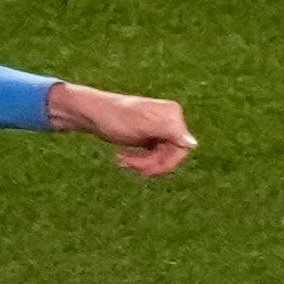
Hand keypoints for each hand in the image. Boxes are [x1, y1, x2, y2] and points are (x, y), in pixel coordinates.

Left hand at [48, 82, 194, 176]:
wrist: (91, 114)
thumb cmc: (114, 117)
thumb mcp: (142, 125)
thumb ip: (168, 131)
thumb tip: (192, 144)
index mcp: (172, 114)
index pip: (182, 147)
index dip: (167, 162)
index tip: (147, 170)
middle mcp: (170, 120)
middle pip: (172, 154)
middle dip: (152, 163)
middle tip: (130, 166)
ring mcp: (160, 128)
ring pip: (161, 156)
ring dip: (143, 163)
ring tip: (122, 161)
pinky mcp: (150, 136)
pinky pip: (153, 155)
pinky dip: (140, 160)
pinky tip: (124, 159)